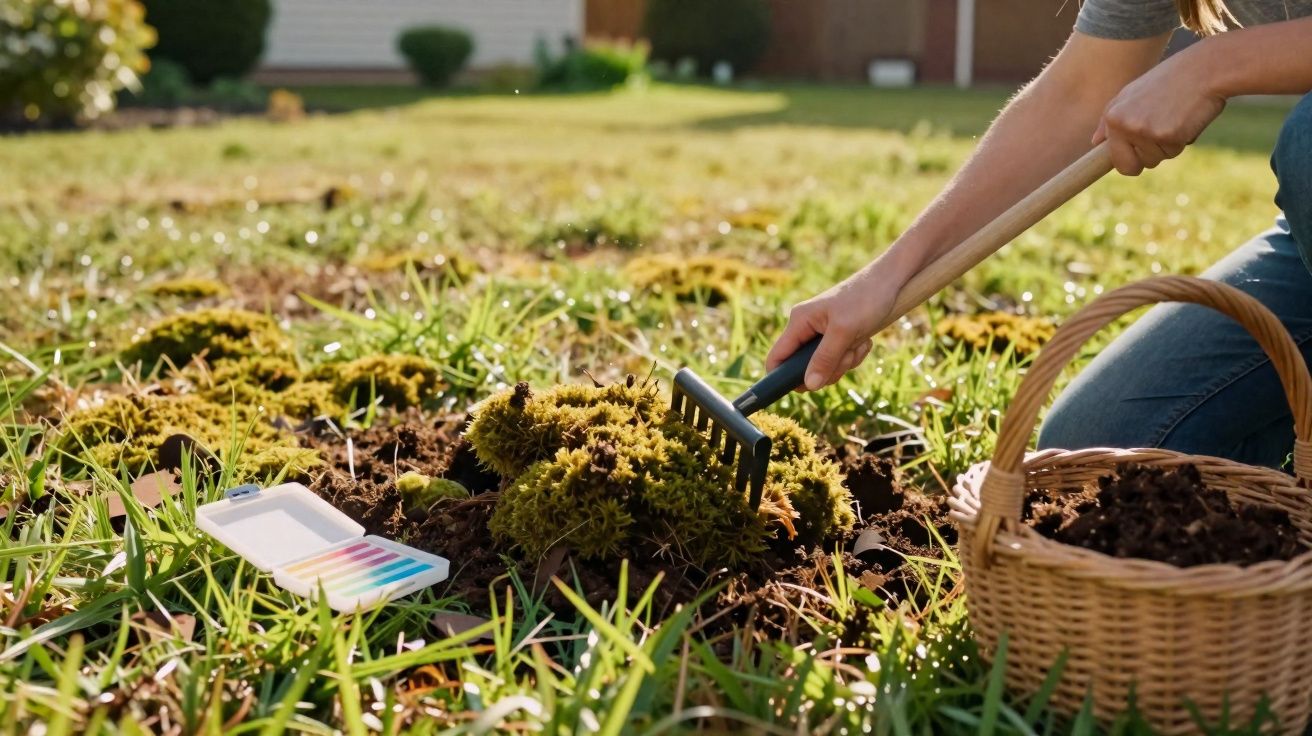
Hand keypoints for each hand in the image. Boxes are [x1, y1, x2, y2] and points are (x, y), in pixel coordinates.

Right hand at [766, 265, 901, 390]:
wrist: (890, 281)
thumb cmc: (865, 298)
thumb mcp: (844, 331)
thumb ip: (824, 359)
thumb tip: (809, 385)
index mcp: (799, 322)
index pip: (776, 357)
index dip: (783, 377)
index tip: (806, 388)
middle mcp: (807, 328)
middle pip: (806, 367)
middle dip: (829, 367)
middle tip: (847, 353)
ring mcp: (823, 333)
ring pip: (826, 365)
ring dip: (846, 360)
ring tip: (858, 341)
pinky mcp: (839, 336)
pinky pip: (841, 358)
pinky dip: (855, 354)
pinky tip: (864, 339)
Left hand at [1094, 46, 1225, 175]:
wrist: (1205, 67)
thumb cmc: (1169, 80)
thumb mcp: (1132, 93)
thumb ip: (1111, 119)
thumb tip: (1094, 142)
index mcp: (1112, 116)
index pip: (1114, 159)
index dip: (1127, 161)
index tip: (1135, 157)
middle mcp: (1124, 126)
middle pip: (1132, 167)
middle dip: (1147, 158)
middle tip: (1162, 131)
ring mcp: (1145, 132)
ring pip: (1156, 159)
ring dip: (1168, 145)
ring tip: (1175, 116)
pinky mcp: (1168, 136)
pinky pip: (1175, 151)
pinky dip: (1183, 140)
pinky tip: (1187, 117)